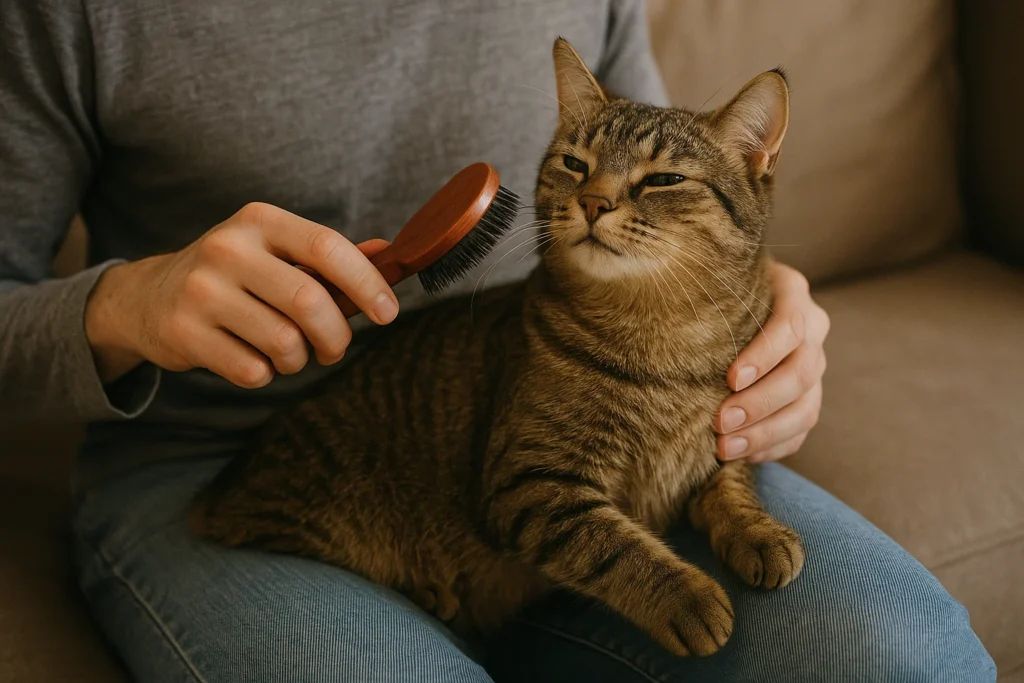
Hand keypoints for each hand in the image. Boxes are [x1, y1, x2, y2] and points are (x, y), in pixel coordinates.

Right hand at [85, 202, 398, 387]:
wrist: (148, 297)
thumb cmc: (234, 275)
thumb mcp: (276, 251)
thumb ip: (330, 256)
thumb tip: (389, 255)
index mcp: (260, 221)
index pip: (326, 246)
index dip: (366, 282)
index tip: (388, 312)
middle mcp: (228, 249)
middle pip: (310, 302)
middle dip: (336, 336)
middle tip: (334, 348)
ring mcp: (201, 291)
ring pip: (284, 342)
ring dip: (299, 360)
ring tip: (289, 353)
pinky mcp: (183, 332)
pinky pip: (252, 370)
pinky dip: (265, 374)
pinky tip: (252, 358)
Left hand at [715, 260, 829, 462]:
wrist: (734, 300)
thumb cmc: (715, 289)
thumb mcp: (714, 280)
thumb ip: (702, 293)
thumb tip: (659, 312)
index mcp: (793, 294)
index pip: (790, 328)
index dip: (764, 356)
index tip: (730, 379)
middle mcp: (814, 330)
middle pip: (800, 374)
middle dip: (760, 403)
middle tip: (721, 422)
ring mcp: (815, 366)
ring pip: (806, 409)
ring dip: (765, 433)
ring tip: (726, 448)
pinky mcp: (809, 396)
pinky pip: (801, 430)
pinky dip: (773, 446)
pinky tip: (743, 455)